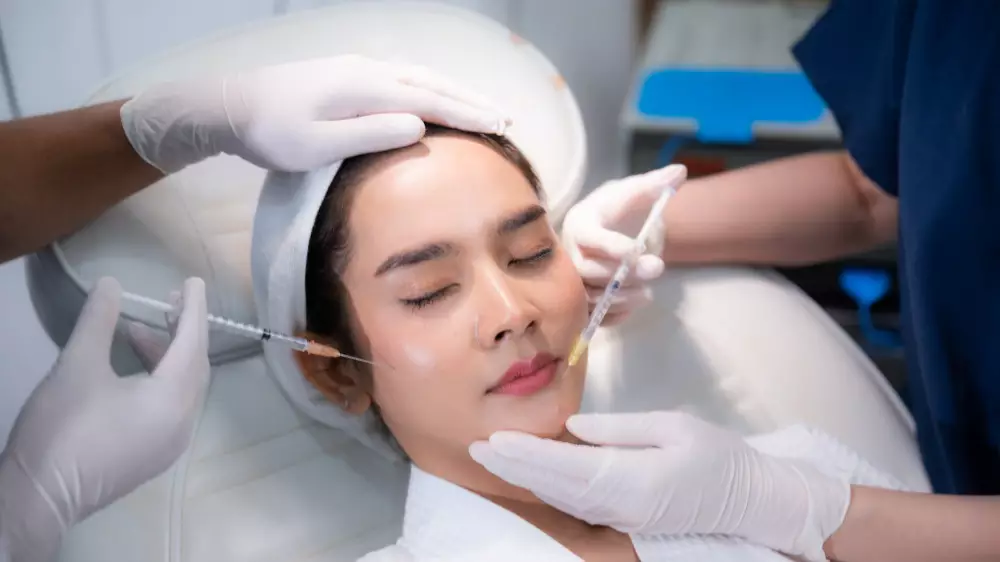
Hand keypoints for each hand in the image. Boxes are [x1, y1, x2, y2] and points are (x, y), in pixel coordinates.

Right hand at [0, 277, 208, 561]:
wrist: (39, 497)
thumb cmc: (62, 428)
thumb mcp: (77, 365)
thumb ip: (99, 320)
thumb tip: (111, 284)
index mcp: (173, 400)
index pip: (194, 343)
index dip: (193, 309)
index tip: (193, 281)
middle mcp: (184, 422)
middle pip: (195, 365)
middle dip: (183, 330)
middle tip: (167, 301)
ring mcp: (171, 443)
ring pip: (183, 387)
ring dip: (167, 355)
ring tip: (135, 331)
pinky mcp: (154, 455)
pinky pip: (172, 407)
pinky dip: (161, 381)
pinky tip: (132, 367)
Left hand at [120, 54, 509, 172]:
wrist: (229, 104)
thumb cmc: (271, 133)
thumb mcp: (317, 144)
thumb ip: (369, 135)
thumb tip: (419, 125)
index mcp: (366, 88)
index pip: (431, 100)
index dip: (468, 114)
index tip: (500, 126)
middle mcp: (369, 71)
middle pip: (433, 82)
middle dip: (472, 100)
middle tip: (506, 117)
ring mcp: (358, 68)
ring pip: (420, 75)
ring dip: (455, 91)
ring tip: (482, 108)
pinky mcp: (348, 74)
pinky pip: (404, 76)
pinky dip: (432, 87)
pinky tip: (436, 98)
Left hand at [469, 411, 849, 561]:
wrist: (749, 498)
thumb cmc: (717, 455)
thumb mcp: (674, 428)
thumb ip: (622, 429)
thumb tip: (574, 428)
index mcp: (635, 480)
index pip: (569, 467)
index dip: (529, 455)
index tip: (496, 440)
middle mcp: (621, 504)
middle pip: (556, 487)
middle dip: (514, 467)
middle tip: (476, 447)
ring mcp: (621, 516)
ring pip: (561, 498)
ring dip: (524, 478)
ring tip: (492, 457)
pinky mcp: (623, 517)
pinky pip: (576, 503)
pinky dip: (546, 488)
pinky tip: (528, 473)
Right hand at [561, 165, 685, 325]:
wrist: (604, 226)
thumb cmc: (618, 208)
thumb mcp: (635, 191)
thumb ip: (655, 184)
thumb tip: (680, 172)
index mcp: (580, 223)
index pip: (590, 237)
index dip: (612, 246)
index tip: (638, 250)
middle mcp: (569, 252)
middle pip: (587, 270)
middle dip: (622, 275)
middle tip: (656, 269)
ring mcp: (572, 278)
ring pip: (588, 297)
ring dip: (619, 299)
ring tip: (647, 294)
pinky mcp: (581, 299)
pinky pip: (591, 316)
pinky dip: (612, 316)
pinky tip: (634, 306)